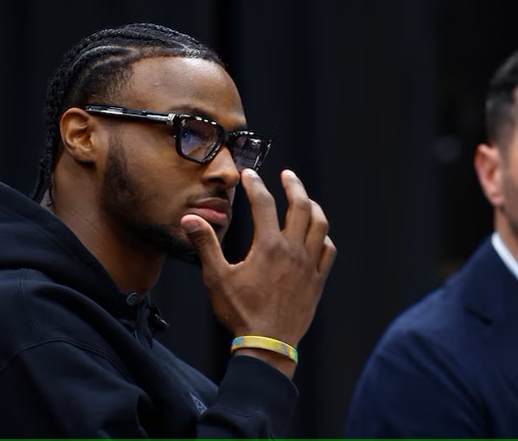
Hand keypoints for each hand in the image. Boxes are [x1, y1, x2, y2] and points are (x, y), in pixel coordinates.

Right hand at [181, 169, 335, 373]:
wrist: (268, 344)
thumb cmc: (240, 312)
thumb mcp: (217, 278)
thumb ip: (206, 245)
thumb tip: (190, 219)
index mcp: (268, 246)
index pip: (263, 203)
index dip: (255, 185)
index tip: (249, 174)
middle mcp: (293, 250)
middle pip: (301, 206)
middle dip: (293, 185)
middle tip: (287, 175)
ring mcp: (309, 265)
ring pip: (320, 225)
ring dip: (313, 207)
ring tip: (305, 198)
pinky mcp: (317, 281)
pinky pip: (328, 251)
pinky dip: (324, 237)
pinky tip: (318, 235)